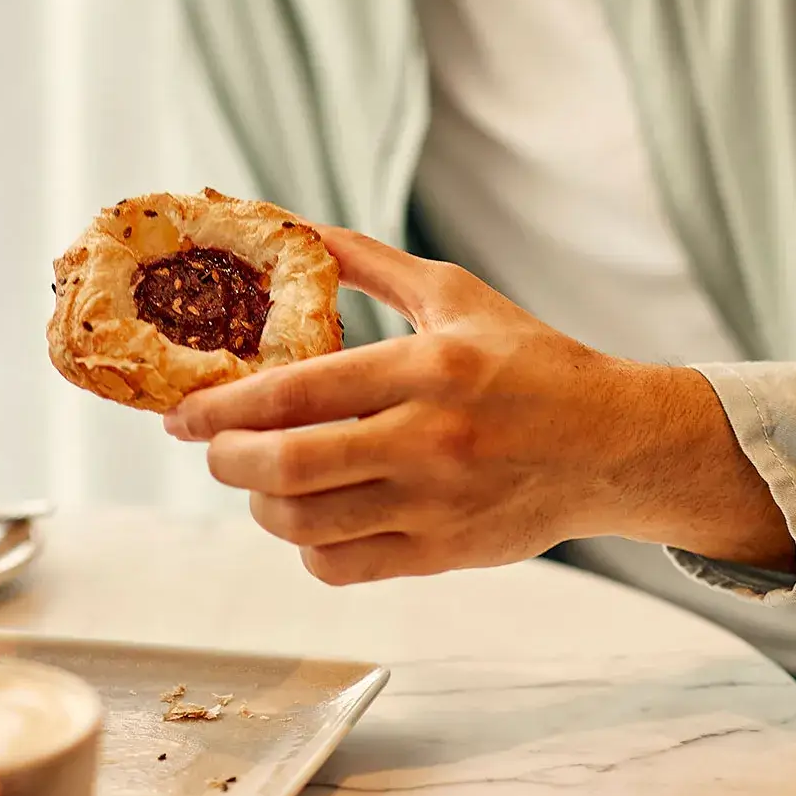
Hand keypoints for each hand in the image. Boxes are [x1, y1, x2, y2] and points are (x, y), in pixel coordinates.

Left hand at [166, 228, 793, 584]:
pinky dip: (307, 548)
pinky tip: (311, 515)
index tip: (183, 414)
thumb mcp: (455, 295)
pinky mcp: (445, 556)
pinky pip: (343, 567)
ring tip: (258, 477)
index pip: (298, 393)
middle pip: (289, 468)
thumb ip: (370, 265)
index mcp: (429, 367)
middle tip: (209, 447)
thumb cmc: (531, 361)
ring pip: (306, 527)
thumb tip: (297, 228)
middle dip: (226, 460)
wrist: (612, 444)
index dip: (223, 408)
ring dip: (261, 504)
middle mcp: (430, 440)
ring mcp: (437, 506)